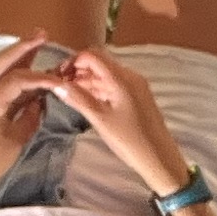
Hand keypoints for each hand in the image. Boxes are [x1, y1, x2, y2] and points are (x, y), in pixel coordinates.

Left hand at [0, 41, 81, 190]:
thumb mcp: (16, 140)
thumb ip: (30, 116)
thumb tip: (40, 100)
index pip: (18, 80)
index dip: (42, 78)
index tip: (61, 81)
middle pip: (3, 61)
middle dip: (23, 47)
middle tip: (43, 34)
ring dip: (18, 52)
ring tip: (37, 40)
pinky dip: (14, 67)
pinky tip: (29, 61)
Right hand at [64, 47, 193, 198]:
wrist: (160, 159)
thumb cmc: (130, 141)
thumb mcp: (100, 119)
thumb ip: (78, 98)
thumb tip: (56, 84)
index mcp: (122, 78)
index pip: (92, 56)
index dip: (72, 61)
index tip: (57, 74)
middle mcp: (130, 77)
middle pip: (99, 63)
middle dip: (77, 70)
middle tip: (58, 84)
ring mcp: (135, 87)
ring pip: (105, 75)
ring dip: (86, 81)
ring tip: (67, 93)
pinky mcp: (137, 98)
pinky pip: (113, 86)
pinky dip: (98, 89)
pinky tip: (84, 99)